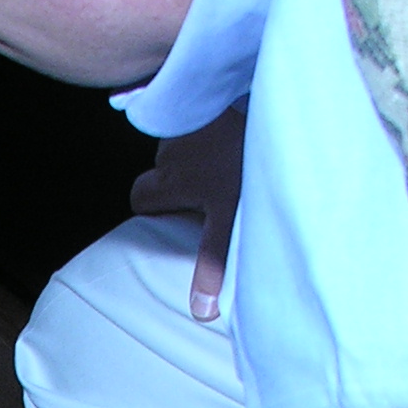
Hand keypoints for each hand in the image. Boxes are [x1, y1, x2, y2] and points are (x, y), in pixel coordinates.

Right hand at [129, 105, 243, 320]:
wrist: (267, 98)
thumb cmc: (247, 156)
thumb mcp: (233, 216)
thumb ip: (213, 262)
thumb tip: (202, 312)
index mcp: (172, 181)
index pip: (140, 199)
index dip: (155, 206)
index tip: (176, 210)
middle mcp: (169, 150)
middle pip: (160, 168)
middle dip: (177, 174)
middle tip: (207, 182)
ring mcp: (184, 119)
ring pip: (180, 139)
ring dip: (197, 146)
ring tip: (229, 150)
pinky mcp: (201, 95)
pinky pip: (195, 111)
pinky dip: (209, 119)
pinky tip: (234, 124)